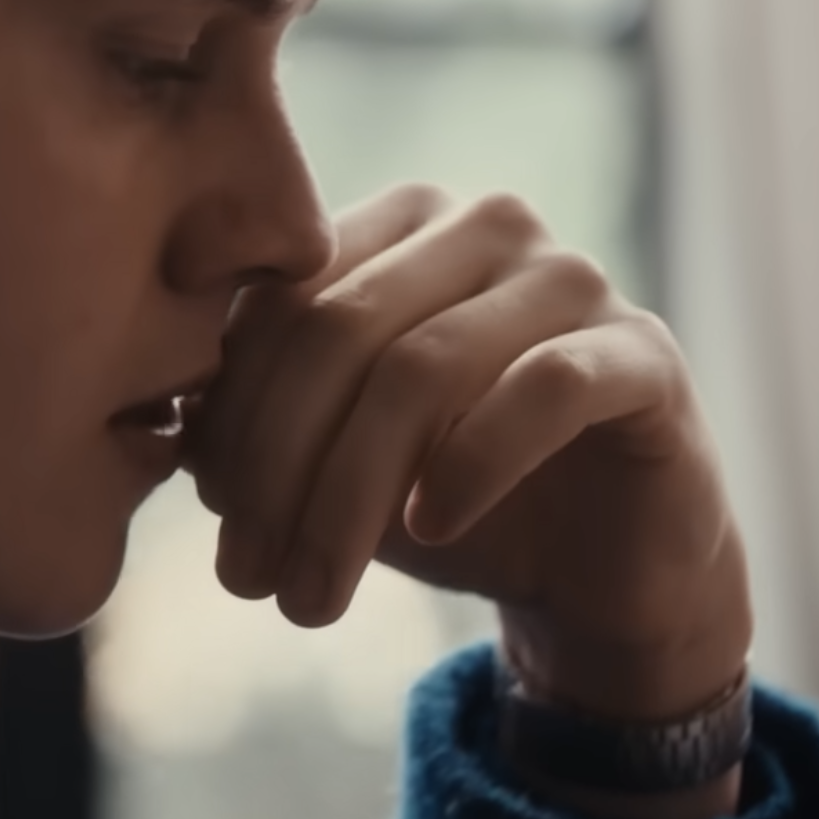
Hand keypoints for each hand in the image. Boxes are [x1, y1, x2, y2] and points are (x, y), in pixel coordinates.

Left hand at [180, 184, 752, 727]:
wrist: (601, 568)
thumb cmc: (447, 494)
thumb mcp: (332, 460)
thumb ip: (257, 422)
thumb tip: (175, 429)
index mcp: (395, 224)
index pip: (280, 298)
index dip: (232, 411)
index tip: (208, 517)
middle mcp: (482, 225)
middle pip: (339, 331)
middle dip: (278, 467)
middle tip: (247, 576)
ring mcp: (572, 278)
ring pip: (423, 368)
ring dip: (348, 497)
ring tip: (313, 595)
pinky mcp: (643, 352)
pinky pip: (545, 389)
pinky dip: (471, 463)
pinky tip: (429, 529)